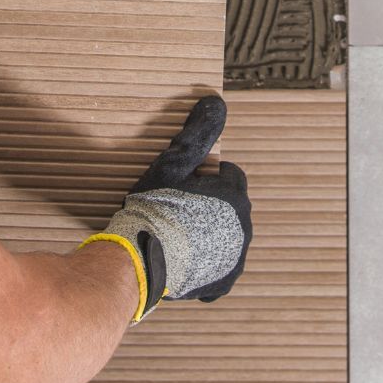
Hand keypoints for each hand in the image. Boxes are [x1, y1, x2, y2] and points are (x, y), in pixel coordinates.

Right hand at [86, 95, 253, 320]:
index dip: (206, 177)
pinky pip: (220, 270)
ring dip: (209, 234)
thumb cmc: (155, 207)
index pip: (230, 176)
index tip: (185, 184)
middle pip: (229, 207)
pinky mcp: (223, 281)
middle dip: (210, 205)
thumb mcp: (174, 163)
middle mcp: (243, 227)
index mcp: (236, 195)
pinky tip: (184, 261)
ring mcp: (234, 257)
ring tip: (178, 235)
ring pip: (226, 237)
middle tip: (178, 209)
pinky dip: (206, 266)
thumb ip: (198, 132)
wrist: (139, 259)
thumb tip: (215, 101)